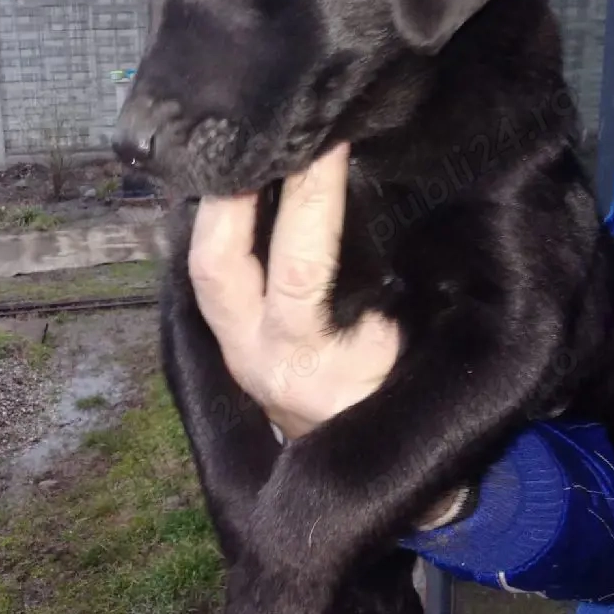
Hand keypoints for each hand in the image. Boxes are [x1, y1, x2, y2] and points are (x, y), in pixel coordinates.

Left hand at [189, 143, 399, 437]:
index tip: (328, 143)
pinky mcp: (227, 345)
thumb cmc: (403, 403)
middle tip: (249, 138)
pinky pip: (207, 278)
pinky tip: (222, 190)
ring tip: (229, 153)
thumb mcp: (414, 350)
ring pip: (199, 270)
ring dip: (211, 210)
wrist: (368, 476)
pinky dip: (213, 232)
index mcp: (308, 360)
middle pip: (215, 266)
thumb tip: (399, 206)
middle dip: (228, 197)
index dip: (312, 197)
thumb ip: (399, 292)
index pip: (299, 266)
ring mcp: (232, 352)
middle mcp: (255, 356)